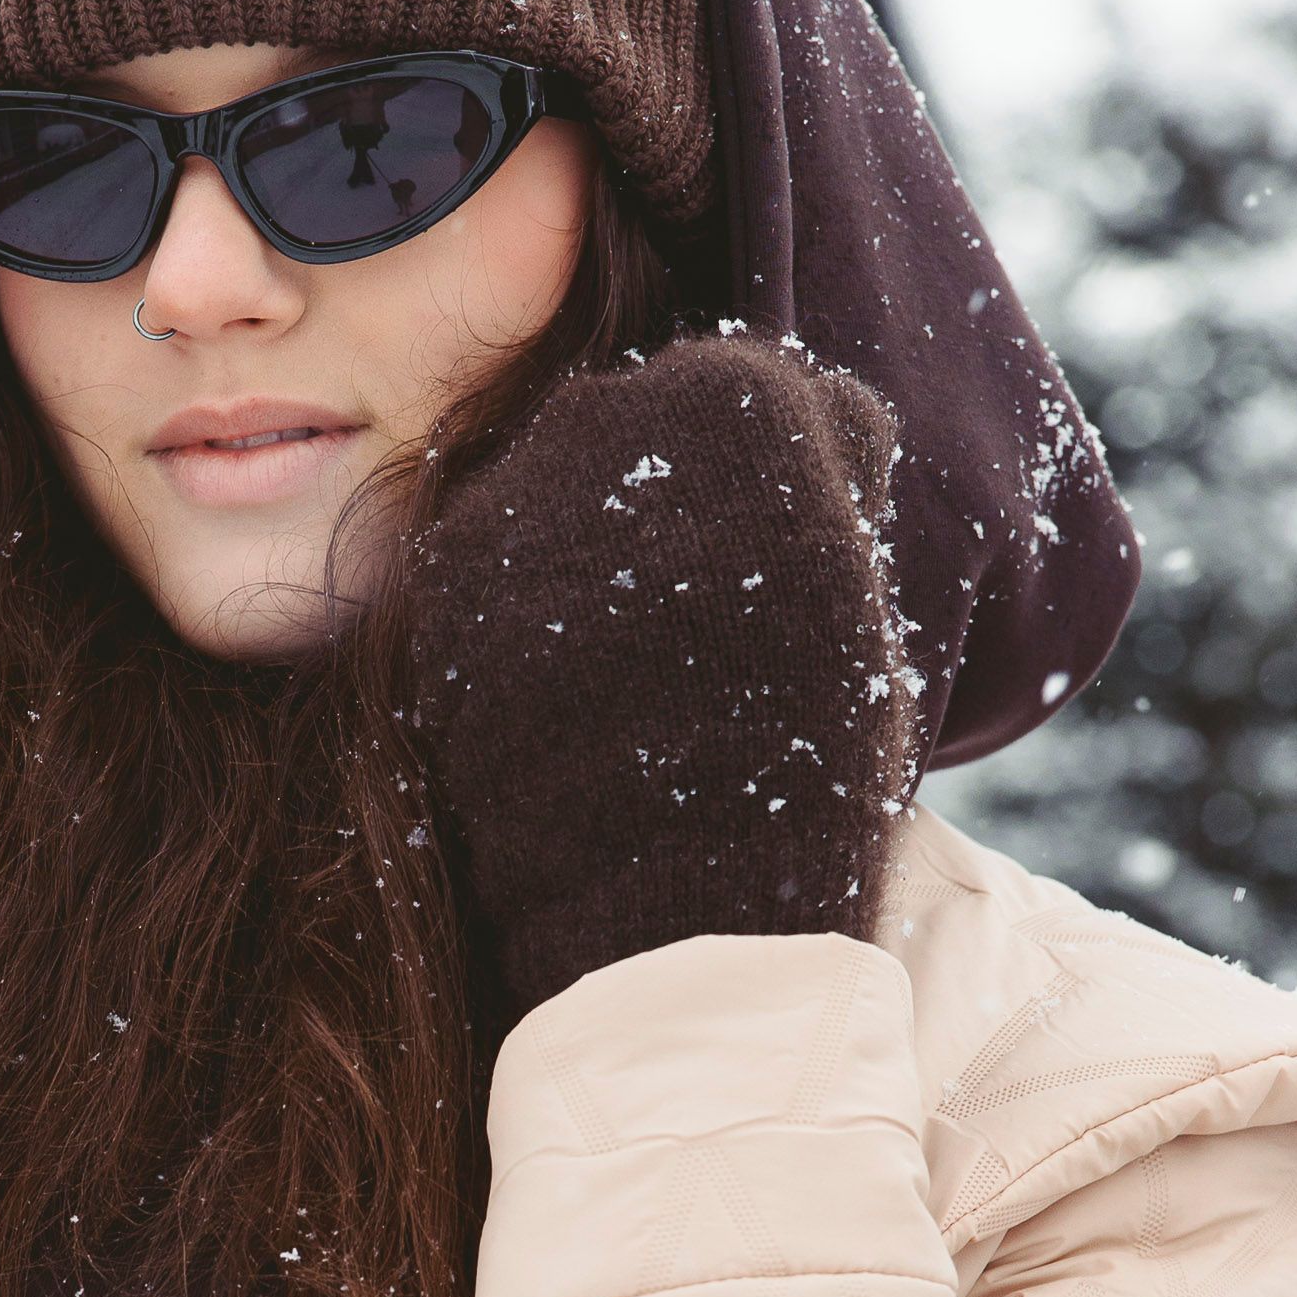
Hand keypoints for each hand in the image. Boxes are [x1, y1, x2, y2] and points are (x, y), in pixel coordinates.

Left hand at [407, 333, 917, 1020]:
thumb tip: (810, 411)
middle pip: (640, 428)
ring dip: (586, 551)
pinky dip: (524, 612)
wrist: (671, 900)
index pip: (751, 397)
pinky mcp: (440, 578)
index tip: (778, 563)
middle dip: (666, 503)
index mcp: (737, 396)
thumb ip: (827, 467)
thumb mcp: (856, 591)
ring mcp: (507, 494)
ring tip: (627, 670)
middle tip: (695, 619)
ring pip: (557, 489)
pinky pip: (494, 562)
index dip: (773, 484)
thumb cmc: (800, 756)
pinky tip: (566, 695)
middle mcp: (603, 412)